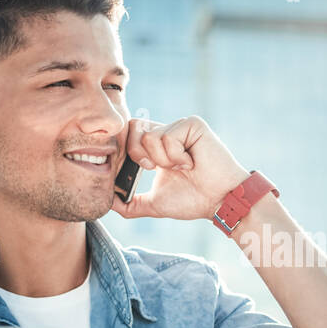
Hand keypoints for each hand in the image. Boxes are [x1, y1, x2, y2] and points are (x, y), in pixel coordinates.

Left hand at [108, 115, 250, 221]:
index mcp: (157, 146)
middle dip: (138, 154)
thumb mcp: (154, 203)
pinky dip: (176, 157)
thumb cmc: (193, 201)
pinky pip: (167, 136)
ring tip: (183, 168)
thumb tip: (107, 201)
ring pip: (149, 136)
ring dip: (163, 161)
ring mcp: (180, 126)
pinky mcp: (192, 124)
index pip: (129, 136)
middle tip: (155, 169)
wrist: (219, 201)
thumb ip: (130, 203)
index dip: (125, 152)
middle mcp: (167, 131)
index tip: (137, 171)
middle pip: (132, 128)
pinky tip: (192, 163)